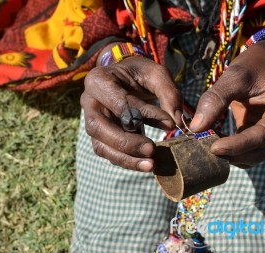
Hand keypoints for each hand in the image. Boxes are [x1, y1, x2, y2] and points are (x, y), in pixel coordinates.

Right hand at [81, 55, 182, 171]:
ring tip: (151, 165)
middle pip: (100, 128)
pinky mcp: (99, 137)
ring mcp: (91, 121)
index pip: (119, 103)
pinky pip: (108, 153)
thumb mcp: (156, 74)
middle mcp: (89, 102)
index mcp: (99, 80)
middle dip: (126, 143)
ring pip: (101, 146)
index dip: (144, 115)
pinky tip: (146, 164)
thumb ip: (168, 93)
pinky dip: (127, 161)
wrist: (125, 79)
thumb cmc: (139, 74)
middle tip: (152, 150)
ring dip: (126, 159)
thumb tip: (175, 121)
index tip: (169, 124)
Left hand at [189, 41, 264, 167]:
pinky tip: (211, 139)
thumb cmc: (255, 64)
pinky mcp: (261, 137)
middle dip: (230, 154)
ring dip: (228, 154)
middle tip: (202, 147)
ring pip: (250, 157)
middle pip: (257, 153)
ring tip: (205, 142)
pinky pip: (245, 151)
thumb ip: (216, 99)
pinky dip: (228, 149)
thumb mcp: (236, 76)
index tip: (213, 148)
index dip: (237, 145)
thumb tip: (196, 128)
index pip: (262, 136)